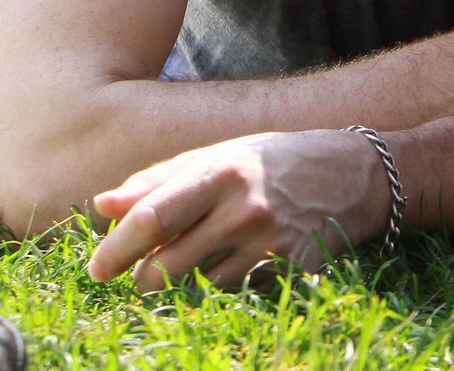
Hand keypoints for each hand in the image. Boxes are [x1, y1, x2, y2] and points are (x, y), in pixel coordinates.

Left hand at [86, 129, 386, 291]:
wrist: (357, 173)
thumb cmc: (276, 162)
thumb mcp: (220, 157)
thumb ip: (159, 180)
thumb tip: (101, 206)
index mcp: (220, 172)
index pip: (151, 218)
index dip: (115, 249)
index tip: (96, 269)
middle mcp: (244, 208)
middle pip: (167, 268)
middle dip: (145, 280)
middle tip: (146, 274)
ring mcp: (271, 242)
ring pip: (201, 289)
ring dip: (191, 285)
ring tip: (208, 259)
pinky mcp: (295, 268)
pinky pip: (242, 296)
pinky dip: (233, 289)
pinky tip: (247, 264)